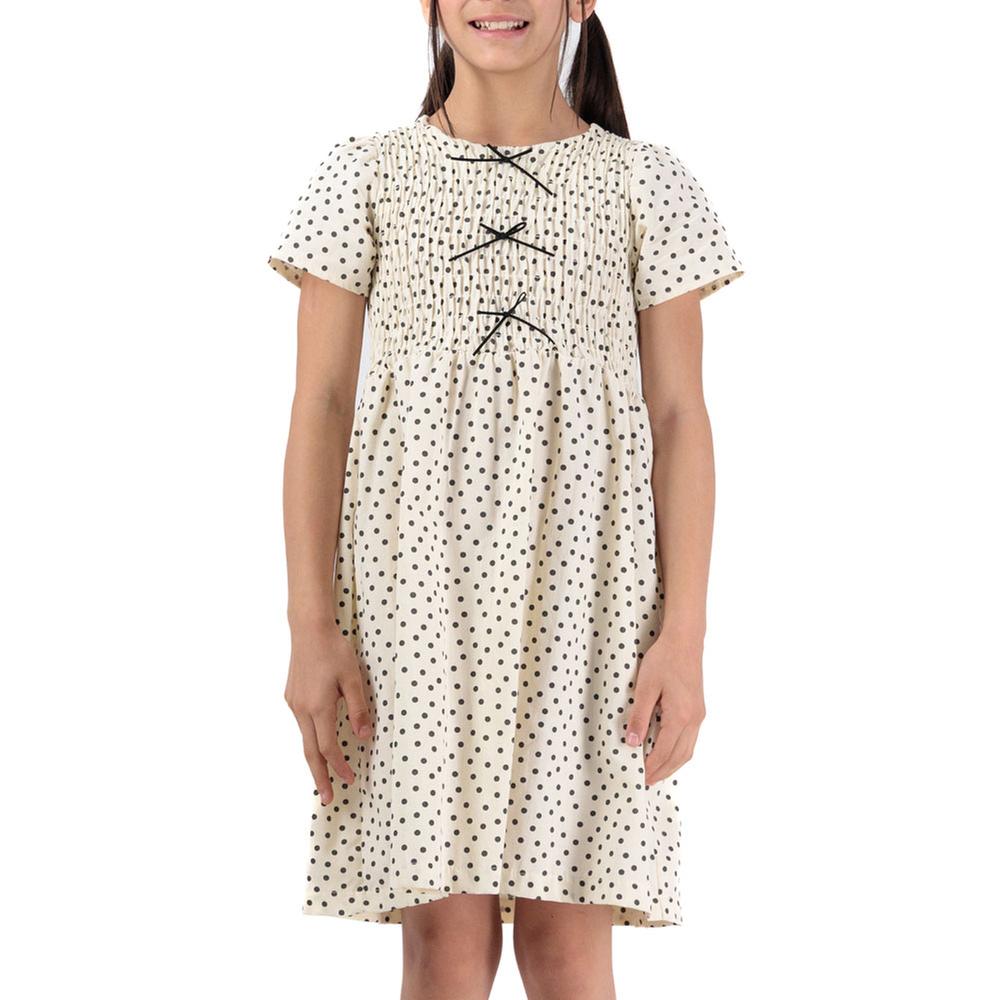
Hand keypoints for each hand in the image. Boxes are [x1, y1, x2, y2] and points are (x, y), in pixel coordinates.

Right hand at [284, 621, 372, 805]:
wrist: (309, 629)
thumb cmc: (335, 651)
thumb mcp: (353, 678)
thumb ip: (359, 709)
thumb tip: (364, 737)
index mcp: (318, 707)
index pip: (328, 748)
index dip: (339, 766)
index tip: (349, 779)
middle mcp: (301, 709)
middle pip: (310, 752)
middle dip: (319, 777)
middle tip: (328, 798)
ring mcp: (293, 703)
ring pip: (304, 738)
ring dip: (314, 759)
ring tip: (324, 776)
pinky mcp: (291, 696)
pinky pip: (302, 724)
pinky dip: (310, 739)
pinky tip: (318, 742)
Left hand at [625, 634, 705, 784]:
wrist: (685, 641)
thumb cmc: (664, 659)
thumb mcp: (646, 687)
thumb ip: (639, 716)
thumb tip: (631, 742)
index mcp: (681, 716)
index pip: (664, 752)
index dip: (651, 767)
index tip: (639, 778)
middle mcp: (694, 720)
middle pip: (679, 757)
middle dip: (662, 772)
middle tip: (646, 783)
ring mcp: (698, 715)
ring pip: (687, 750)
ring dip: (672, 765)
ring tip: (656, 773)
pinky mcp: (698, 710)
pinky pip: (690, 740)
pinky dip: (678, 752)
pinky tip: (667, 752)